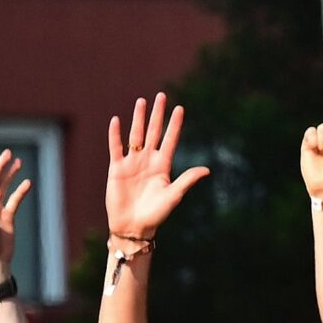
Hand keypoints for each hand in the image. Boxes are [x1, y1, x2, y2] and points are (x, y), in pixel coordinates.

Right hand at [104, 92, 210, 238]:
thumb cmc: (156, 214)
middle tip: (162, 96)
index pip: (170, 140)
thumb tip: (207, 169)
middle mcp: (148, 160)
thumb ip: (187, 180)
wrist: (133, 227)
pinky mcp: (116, 168)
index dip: (175, 125)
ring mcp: (132, 163)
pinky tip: (117, 120)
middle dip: (158, 114)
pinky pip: (116, 147)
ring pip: (136, 134)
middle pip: (154, 132)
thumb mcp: (174, 196)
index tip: (180, 108)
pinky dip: (115, 134)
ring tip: (142, 101)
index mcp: (163, 166)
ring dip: (139, 118)